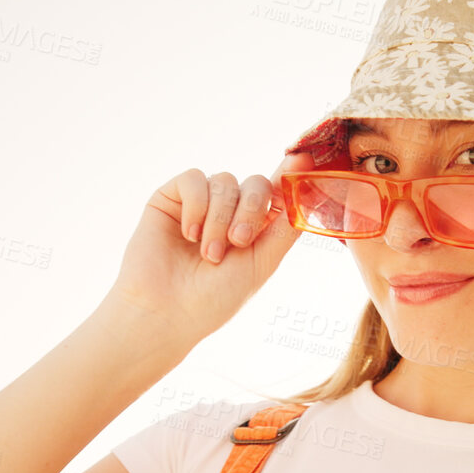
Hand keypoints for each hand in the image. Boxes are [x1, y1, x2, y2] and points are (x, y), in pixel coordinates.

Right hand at [106, 150, 316, 341]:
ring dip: (220, 217)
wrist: (166, 312)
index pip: (278, 192)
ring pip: (225, 181)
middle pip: (255, 183)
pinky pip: (193, 179)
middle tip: (238, 242)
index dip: (290, 174)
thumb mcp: (262, 263)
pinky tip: (189, 234)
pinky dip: (196, 205)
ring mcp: (199, 203)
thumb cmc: (214, 298)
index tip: (302, 160)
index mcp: (255, 228)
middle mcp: (228, 212)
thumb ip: (286, 227)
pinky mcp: (170, 198)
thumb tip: (307, 189)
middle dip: (251, 210)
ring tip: (209, 253)